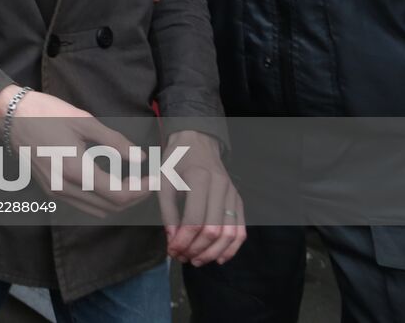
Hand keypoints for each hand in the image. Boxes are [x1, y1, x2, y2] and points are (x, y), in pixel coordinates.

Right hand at [0, 86, 149, 216]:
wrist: (10, 115)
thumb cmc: (46, 113)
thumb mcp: (84, 121)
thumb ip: (114, 142)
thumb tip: (140, 158)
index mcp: (76, 170)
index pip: (118, 195)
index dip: (142, 190)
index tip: (154, 178)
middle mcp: (65, 187)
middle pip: (110, 207)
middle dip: (133, 198)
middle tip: (146, 180)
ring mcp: (56, 191)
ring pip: (96, 211)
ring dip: (117, 202)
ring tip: (131, 183)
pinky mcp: (50, 189)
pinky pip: (82, 205)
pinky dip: (100, 200)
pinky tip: (107, 182)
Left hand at [158, 130, 246, 266]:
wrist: (197, 143)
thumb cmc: (176, 162)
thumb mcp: (163, 182)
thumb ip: (167, 212)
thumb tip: (173, 240)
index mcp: (199, 179)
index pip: (195, 220)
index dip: (183, 240)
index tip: (172, 250)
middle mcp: (220, 187)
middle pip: (214, 230)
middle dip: (197, 249)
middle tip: (182, 258)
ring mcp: (233, 194)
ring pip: (230, 233)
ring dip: (213, 253)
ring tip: (196, 261)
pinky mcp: (239, 201)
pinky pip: (241, 229)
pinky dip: (231, 248)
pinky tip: (218, 258)